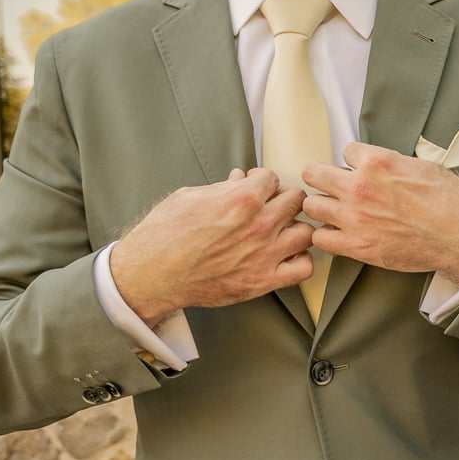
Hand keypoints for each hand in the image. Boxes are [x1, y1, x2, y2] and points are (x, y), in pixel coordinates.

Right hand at [110, 168, 314, 325]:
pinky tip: (284, 256)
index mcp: (242, 199)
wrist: (152, 274)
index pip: (273, 178)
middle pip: (296, 200)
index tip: (256, 188)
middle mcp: (259, 225)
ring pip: (306, 232)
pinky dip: (299, 260)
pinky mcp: (262, 281)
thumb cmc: (164, 234)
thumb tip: (241, 178)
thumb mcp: (191, 197)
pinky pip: (303, 268)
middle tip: (270, 206)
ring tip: (281, 231)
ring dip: (295, 228)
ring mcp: (264, 254)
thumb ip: (224, 187)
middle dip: (282, 199)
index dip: (262, 181)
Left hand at [302, 142, 458, 284]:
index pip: (346, 151)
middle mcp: (360, 188)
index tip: (358, 169)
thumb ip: (392, 163)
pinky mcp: (357, 245)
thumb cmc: (450, 201)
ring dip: (322, 206)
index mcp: (377, 162)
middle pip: (314, 174)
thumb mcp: (422, 167)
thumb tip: (380, 164)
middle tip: (327, 184)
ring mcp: (355, 218)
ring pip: (312, 206)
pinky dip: (327, 235)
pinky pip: (321, 237)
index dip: (353, 161)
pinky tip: (338, 233)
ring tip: (333, 210)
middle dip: (321, 177)